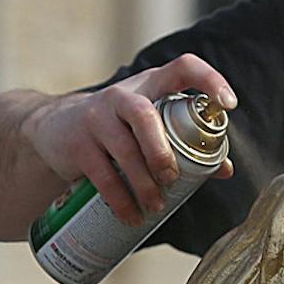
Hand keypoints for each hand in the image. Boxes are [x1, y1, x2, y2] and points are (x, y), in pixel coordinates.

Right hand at [21, 54, 238, 226]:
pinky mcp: (78, 143)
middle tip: (172, 179)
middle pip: (145, 116)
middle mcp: (123, 96)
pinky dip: (120, 199)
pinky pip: (102, 175)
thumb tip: (225, 170)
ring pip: (124, 150)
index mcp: (150, 85)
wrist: (54, 129)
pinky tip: (130, 215)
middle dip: (162, 151)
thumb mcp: (147, 126)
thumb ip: (184, 142)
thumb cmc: (116, 128)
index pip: (183, 68)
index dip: (209, 80)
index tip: (229, 104)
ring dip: (143, 183)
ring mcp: (96, 117)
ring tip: (155, 206)